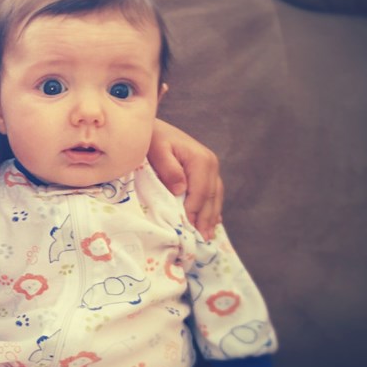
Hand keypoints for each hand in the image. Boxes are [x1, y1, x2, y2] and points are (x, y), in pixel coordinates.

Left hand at [148, 119, 222, 238]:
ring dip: (211, 216)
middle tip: (202, 239)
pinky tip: (212, 221)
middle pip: (210, 197)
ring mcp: (211, 167)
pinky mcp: (207, 170)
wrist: (154, 127)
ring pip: (215, 197)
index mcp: (200, 160)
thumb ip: (169, 169)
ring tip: (207, 235)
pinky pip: (213, 192)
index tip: (187, 228)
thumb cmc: (152, 139)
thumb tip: (181, 189)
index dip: (194, 211)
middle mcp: (210, 163)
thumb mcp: (156, 150)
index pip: (200, 192)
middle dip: (206, 219)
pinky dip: (212, 207)